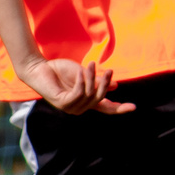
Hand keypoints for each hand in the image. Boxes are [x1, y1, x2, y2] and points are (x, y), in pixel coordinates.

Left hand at [17, 54, 134, 115]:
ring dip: (91, 79)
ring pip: (89, 96)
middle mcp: (79, 107)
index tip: (134, 107)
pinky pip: (78, 93)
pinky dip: (81, 81)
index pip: (106, 108)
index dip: (119, 108)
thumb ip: (98, 81)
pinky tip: (80, 72)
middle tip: (110, 71)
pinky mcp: (62, 103)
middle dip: (105, 85)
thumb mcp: (85, 74)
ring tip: (89, 65)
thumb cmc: (61, 70)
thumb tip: (116, 85)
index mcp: (86, 101)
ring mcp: (70, 107)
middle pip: (100, 99)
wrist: (41, 68)